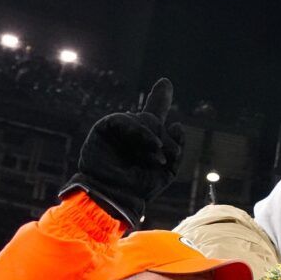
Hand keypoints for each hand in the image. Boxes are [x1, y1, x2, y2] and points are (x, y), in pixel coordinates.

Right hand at [62, 77, 184, 224]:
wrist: (117, 196)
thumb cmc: (141, 188)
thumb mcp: (168, 170)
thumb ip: (176, 147)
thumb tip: (176, 123)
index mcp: (146, 142)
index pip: (154, 116)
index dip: (160, 98)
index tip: (165, 82)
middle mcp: (132, 133)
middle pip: (154, 118)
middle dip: (165, 138)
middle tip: (165, 158)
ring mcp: (118, 130)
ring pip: (143, 119)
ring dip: (155, 138)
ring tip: (157, 158)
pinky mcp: (104, 128)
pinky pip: (125, 120)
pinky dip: (141, 131)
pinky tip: (152, 145)